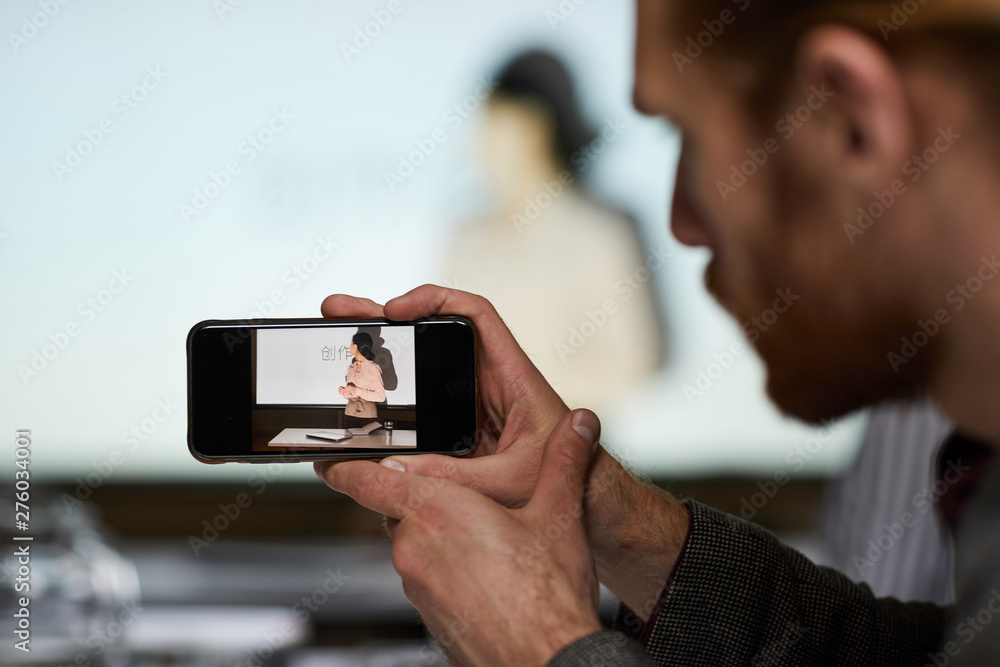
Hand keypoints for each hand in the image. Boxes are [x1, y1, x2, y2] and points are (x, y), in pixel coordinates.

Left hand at [316, 409, 603, 664]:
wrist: (545, 660)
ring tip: (493, 544)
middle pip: (401, 510)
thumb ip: (564, 461)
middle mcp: (415, 547)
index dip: (343, 466)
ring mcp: (417, 586)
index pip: (368, 480)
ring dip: (443, 538)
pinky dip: (449, 570)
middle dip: (429, 502)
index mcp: (437, 510)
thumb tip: (578, 427)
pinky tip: (490, 576)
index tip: (327, 459)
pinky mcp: (428, 614)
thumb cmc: (545, 598)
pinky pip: (428, 578)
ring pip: (417, 545)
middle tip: (472, 503)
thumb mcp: (559, 514)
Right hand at [317, 286, 689, 619]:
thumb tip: (398, 473)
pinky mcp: (455, 427)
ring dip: (377, 352)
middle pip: (431, 334)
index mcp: (510, 375)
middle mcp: (485, 381)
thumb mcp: (510, 480)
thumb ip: (458, 478)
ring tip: (333, 339)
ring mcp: (467, 402)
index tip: (397, 309)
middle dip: (383, 319)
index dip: (434, 300)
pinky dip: (386, 397)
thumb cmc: (568, 481)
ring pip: (419, 366)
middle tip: (339, 309)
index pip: (473, 314)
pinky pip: (416, 403)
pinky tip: (355, 394)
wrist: (583, 502)